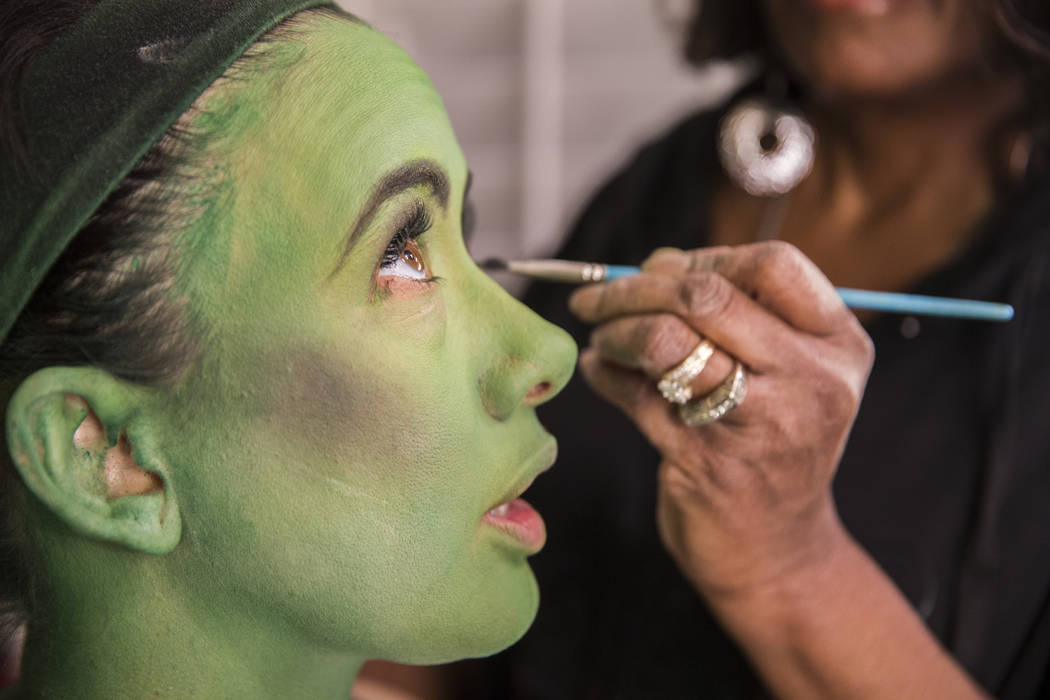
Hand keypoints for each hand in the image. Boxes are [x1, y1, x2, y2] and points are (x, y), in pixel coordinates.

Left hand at [568, 242, 874, 601]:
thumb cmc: (771, 445)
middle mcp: (811, 380)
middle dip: (634, 289)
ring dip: (614, 331)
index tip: (662, 271)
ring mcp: (760, 425)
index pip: (772, 265)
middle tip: (595, 301)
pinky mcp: (706, 463)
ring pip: (665, 341)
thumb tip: (654, 263)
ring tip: (600, 339)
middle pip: (707, 296)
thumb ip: (734, 313)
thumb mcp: (784, 373)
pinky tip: (600, 373)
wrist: (778, 553)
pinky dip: (604, 375)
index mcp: (838, 345)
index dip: (704, 256)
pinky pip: (635, 395)